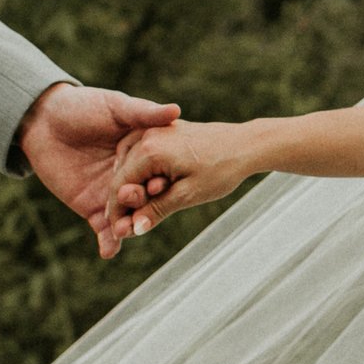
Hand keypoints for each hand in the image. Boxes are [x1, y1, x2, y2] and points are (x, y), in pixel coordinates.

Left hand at [16, 83, 180, 258]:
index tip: (162, 185)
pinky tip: (109, 251)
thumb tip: (175, 110)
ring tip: (127, 233)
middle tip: (144, 214)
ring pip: (127, 217)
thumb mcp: (116, 107)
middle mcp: (131, 176)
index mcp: (143, 153)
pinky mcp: (91, 207)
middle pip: (144, 198)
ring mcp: (112, 194)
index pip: (158, 171)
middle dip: (145, 208)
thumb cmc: (82, 106)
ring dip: (129, 228)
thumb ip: (144, 112)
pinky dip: (108, 242)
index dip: (160, 179)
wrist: (43, 120)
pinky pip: (103, 229)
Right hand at [108, 121, 255, 237]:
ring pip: (129, 161)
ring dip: (129, 185)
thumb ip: (157, 210)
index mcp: (150, 150)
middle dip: (122, 201)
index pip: (120, 185)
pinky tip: (144, 187)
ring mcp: (156, 130)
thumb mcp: (188, 195)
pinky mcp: (164, 130)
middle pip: (122, 173)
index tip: (117, 233)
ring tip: (133, 210)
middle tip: (124, 228)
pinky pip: (140, 151)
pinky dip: (138, 170)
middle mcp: (148, 135)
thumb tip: (134, 229)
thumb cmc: (221, 170)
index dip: (116, 212)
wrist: (246, 145)